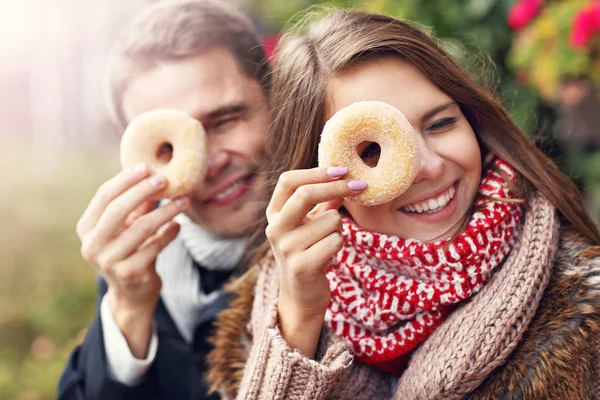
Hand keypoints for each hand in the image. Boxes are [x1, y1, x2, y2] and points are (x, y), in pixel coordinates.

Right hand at [77, 163, 190, 356]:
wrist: (132, 293)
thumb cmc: (130, 250)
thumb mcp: (128, 226)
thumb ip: (137, 204)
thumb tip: (155, 172)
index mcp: (87, 228)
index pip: (104, 197)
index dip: (125, 180)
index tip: (146, 166)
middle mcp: (92, 244)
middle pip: (117, 210)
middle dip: (143, 191)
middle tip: (165, 179)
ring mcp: (108, 261)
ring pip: (141, 228)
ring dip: (165, 211)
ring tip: (184, 201)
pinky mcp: (128, 273)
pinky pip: (154, 247)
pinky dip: (168, 234)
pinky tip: (178, 225)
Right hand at [265, 166, 366, 356]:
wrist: (301, 295)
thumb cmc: (309, 251)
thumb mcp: (310, 222)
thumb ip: (323, 200)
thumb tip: (345, 175)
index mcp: (274, 213)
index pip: (288, 181)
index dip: (317, 172)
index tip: (342, 169)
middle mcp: (274, 229)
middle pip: (305, 194)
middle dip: (337, 187)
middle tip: (360, 185)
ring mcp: (286, 248)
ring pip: (330, 220)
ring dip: (339, 227)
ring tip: (330, 240)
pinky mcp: (301, 266)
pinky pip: (335, 241)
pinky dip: (340, 244)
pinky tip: (330, 254)